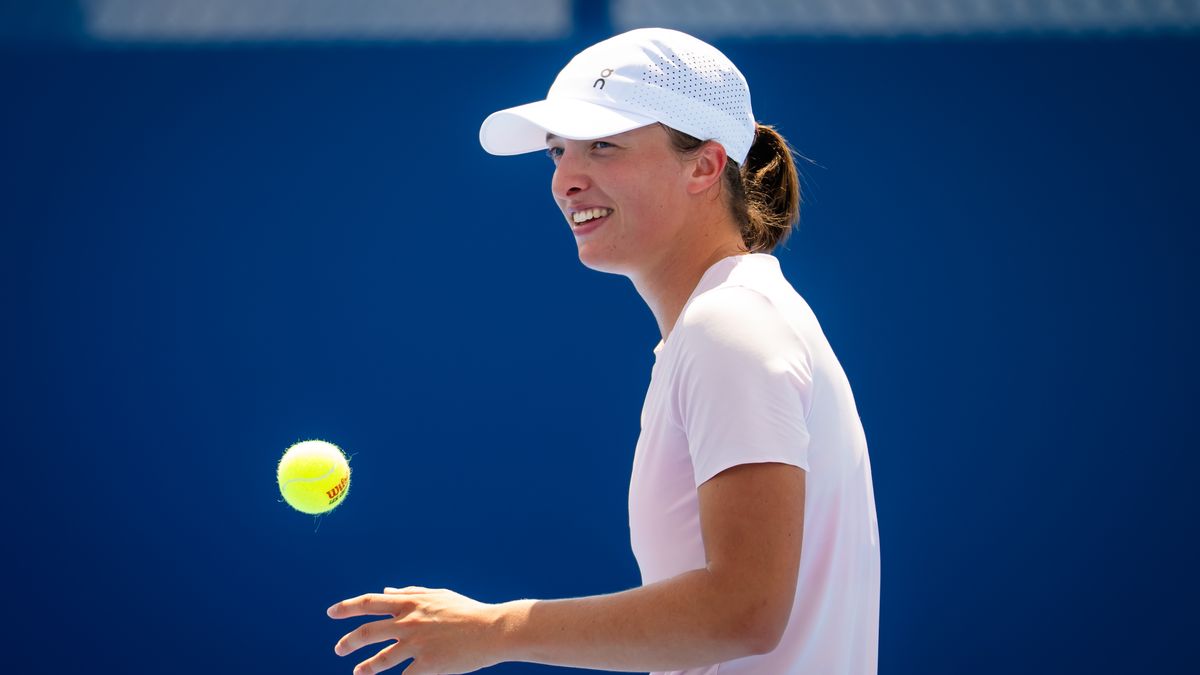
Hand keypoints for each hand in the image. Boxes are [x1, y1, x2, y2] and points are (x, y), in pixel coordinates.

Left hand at [327, 586, 507, 674]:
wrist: (493, 630)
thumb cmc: (467, 611)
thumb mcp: (438, 595)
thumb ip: (410, 593)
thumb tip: (386, 590)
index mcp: (411, 603)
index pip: (370, 602)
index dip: (347, 606)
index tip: (332, 612)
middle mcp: (409, 622)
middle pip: (367, 632)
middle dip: (348, 642)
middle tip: (339, 649)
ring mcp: (417, 644)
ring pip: (380, 659)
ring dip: (366, 668)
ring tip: (358, 673)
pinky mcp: (428, 665)